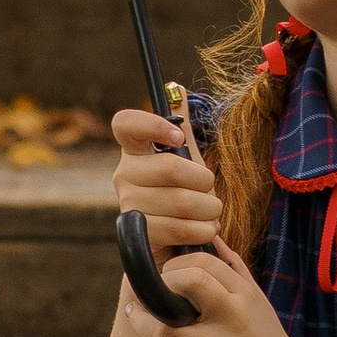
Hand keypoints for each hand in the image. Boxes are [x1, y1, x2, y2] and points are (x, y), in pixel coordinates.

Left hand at [104, 232, 305, 336]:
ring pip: (167, 328)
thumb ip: (235, 269)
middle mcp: (233, 316)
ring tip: (133, 314)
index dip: (176, 264)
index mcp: (244, 294)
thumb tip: (211, 236)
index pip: (203, 261)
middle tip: (152, 291)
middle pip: (190, 281)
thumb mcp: (258, 302)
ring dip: (141, 321)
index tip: (166, 275)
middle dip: (162, 282)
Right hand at [110, 106, 219, 263]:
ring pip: (180, 201)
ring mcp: (129, 207)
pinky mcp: (139, 236)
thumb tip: (178, 89)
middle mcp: (124, 176)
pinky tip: (206, 231)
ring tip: (212, 214)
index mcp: (134, 152)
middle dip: (203, 182)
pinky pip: (179, 228)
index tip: (177, 137)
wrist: (176, 248)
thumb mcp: (186, 160)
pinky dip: (202, 230)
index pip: (125, 124)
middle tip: (211, 192)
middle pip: (169, 167)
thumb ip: (180, 127)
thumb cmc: (182, 196)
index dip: (152, 125)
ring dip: (209, 209)